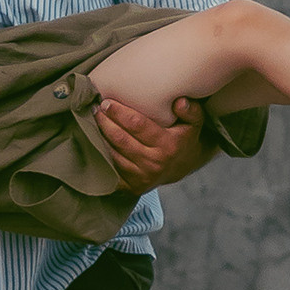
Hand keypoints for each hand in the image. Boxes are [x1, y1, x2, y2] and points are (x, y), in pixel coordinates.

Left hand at [93, 89, 218, 193]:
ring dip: (100, 136)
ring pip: (113, 154)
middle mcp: (155, 163)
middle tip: (96, 108)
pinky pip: (112, 169)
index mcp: (168, 145)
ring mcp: (143, 177)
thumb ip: (190, 110)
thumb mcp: (194, 122)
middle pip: (121, 139)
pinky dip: (102, 155)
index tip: (106, 102)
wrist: (183, 166)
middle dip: (105, 122)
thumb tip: (179, 102)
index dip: (119, 113)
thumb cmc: (184, 138)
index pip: (137, 125)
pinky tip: (96, 140)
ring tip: (94, 120)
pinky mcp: (133, 187)